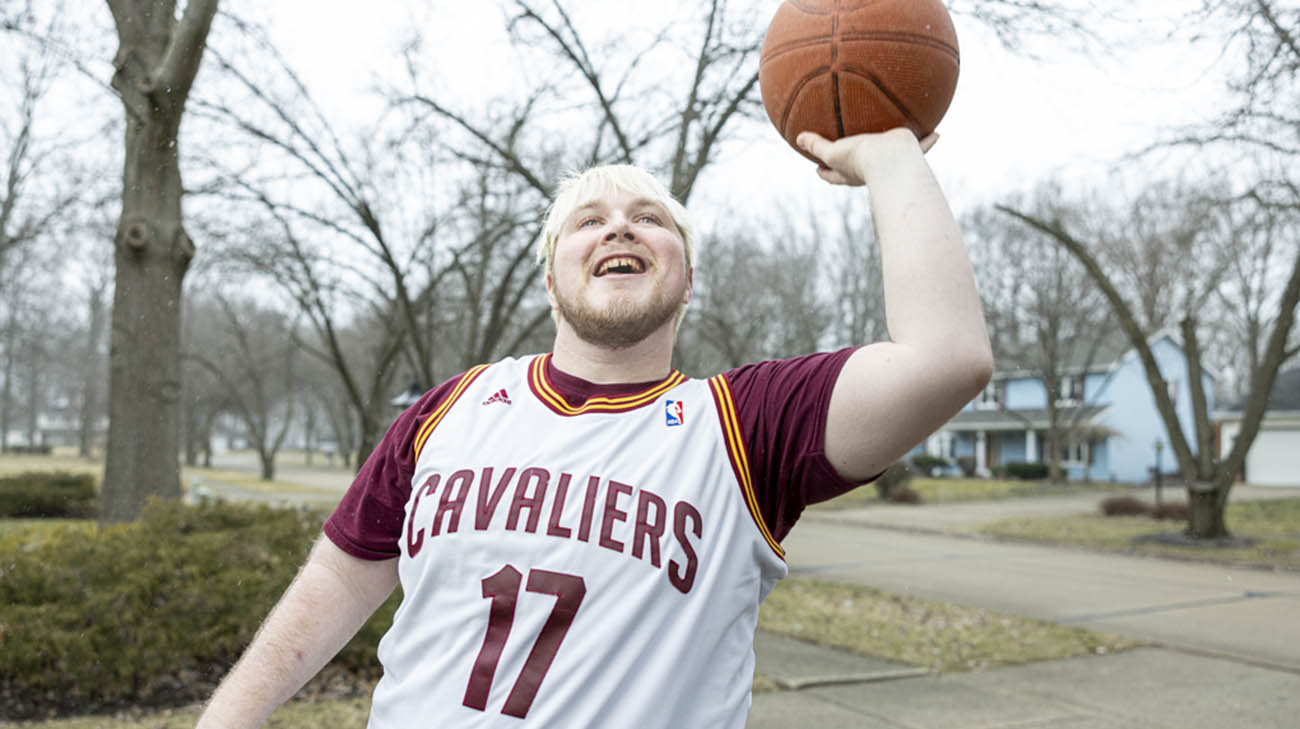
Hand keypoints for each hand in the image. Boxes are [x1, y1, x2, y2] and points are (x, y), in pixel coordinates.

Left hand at [797, 129, 938, 185]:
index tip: (817, 169)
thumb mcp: (835, 152)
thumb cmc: (862, 159)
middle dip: (856, 164)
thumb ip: (817, 146)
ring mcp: (892, 163)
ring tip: (901, 142)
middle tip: (851, 155)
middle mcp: (871, 170)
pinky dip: (929, 141)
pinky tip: (937, 133)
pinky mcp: (910, 154)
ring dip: (897, 152)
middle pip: (861, 169)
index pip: (833, 176)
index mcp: (851, 173)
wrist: (892, 159)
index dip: (825, 173)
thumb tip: (798, 138)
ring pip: (894, 158)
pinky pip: (922, 146)